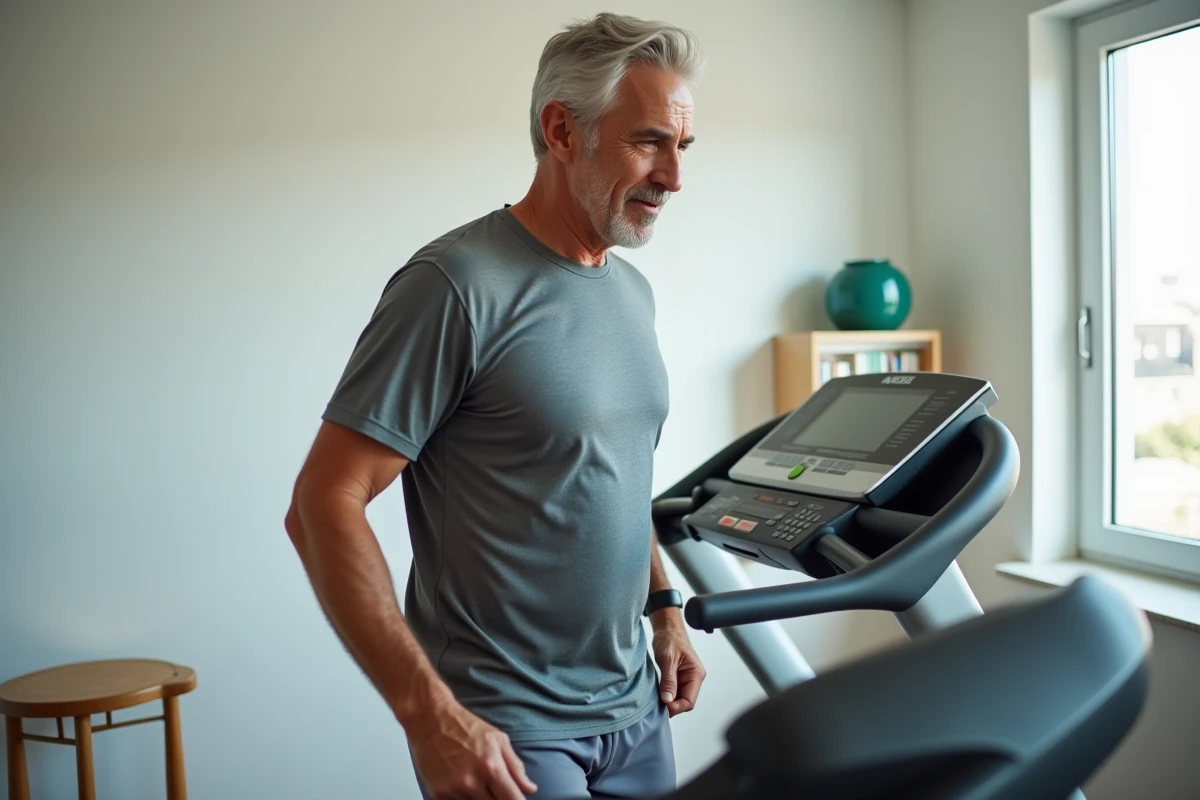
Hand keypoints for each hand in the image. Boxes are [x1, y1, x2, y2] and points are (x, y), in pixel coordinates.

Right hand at [405, 700, 537, 798]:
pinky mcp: (437, 794)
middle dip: (499, 799)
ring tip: (480, 784)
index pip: (512, 799)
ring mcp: (452, 790)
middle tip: (497, 789)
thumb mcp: (498, 739)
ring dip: (481, 799)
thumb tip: (529, 788)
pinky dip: (464, 799)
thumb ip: (515, 766)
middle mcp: (471, 782)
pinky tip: (464, 787)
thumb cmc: (465, 726)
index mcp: (490, 767)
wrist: (430, 719)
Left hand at [651, 614, 706, 716]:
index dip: (676, 707)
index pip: (689, 701)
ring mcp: (686, 679)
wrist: (667, 629)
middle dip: (672, 705)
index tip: (663, 706)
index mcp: (696, 674)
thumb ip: (669, 680)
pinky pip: (673, 692)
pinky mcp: (677, 678)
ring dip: (668, 701)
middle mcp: (693, 679)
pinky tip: (657, 694)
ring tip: (655, 699)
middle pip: (684, 702)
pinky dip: (665, 695)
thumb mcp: (668, 659)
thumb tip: (668, 699)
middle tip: (657, 704)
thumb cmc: (670, 639)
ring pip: (678, 699)